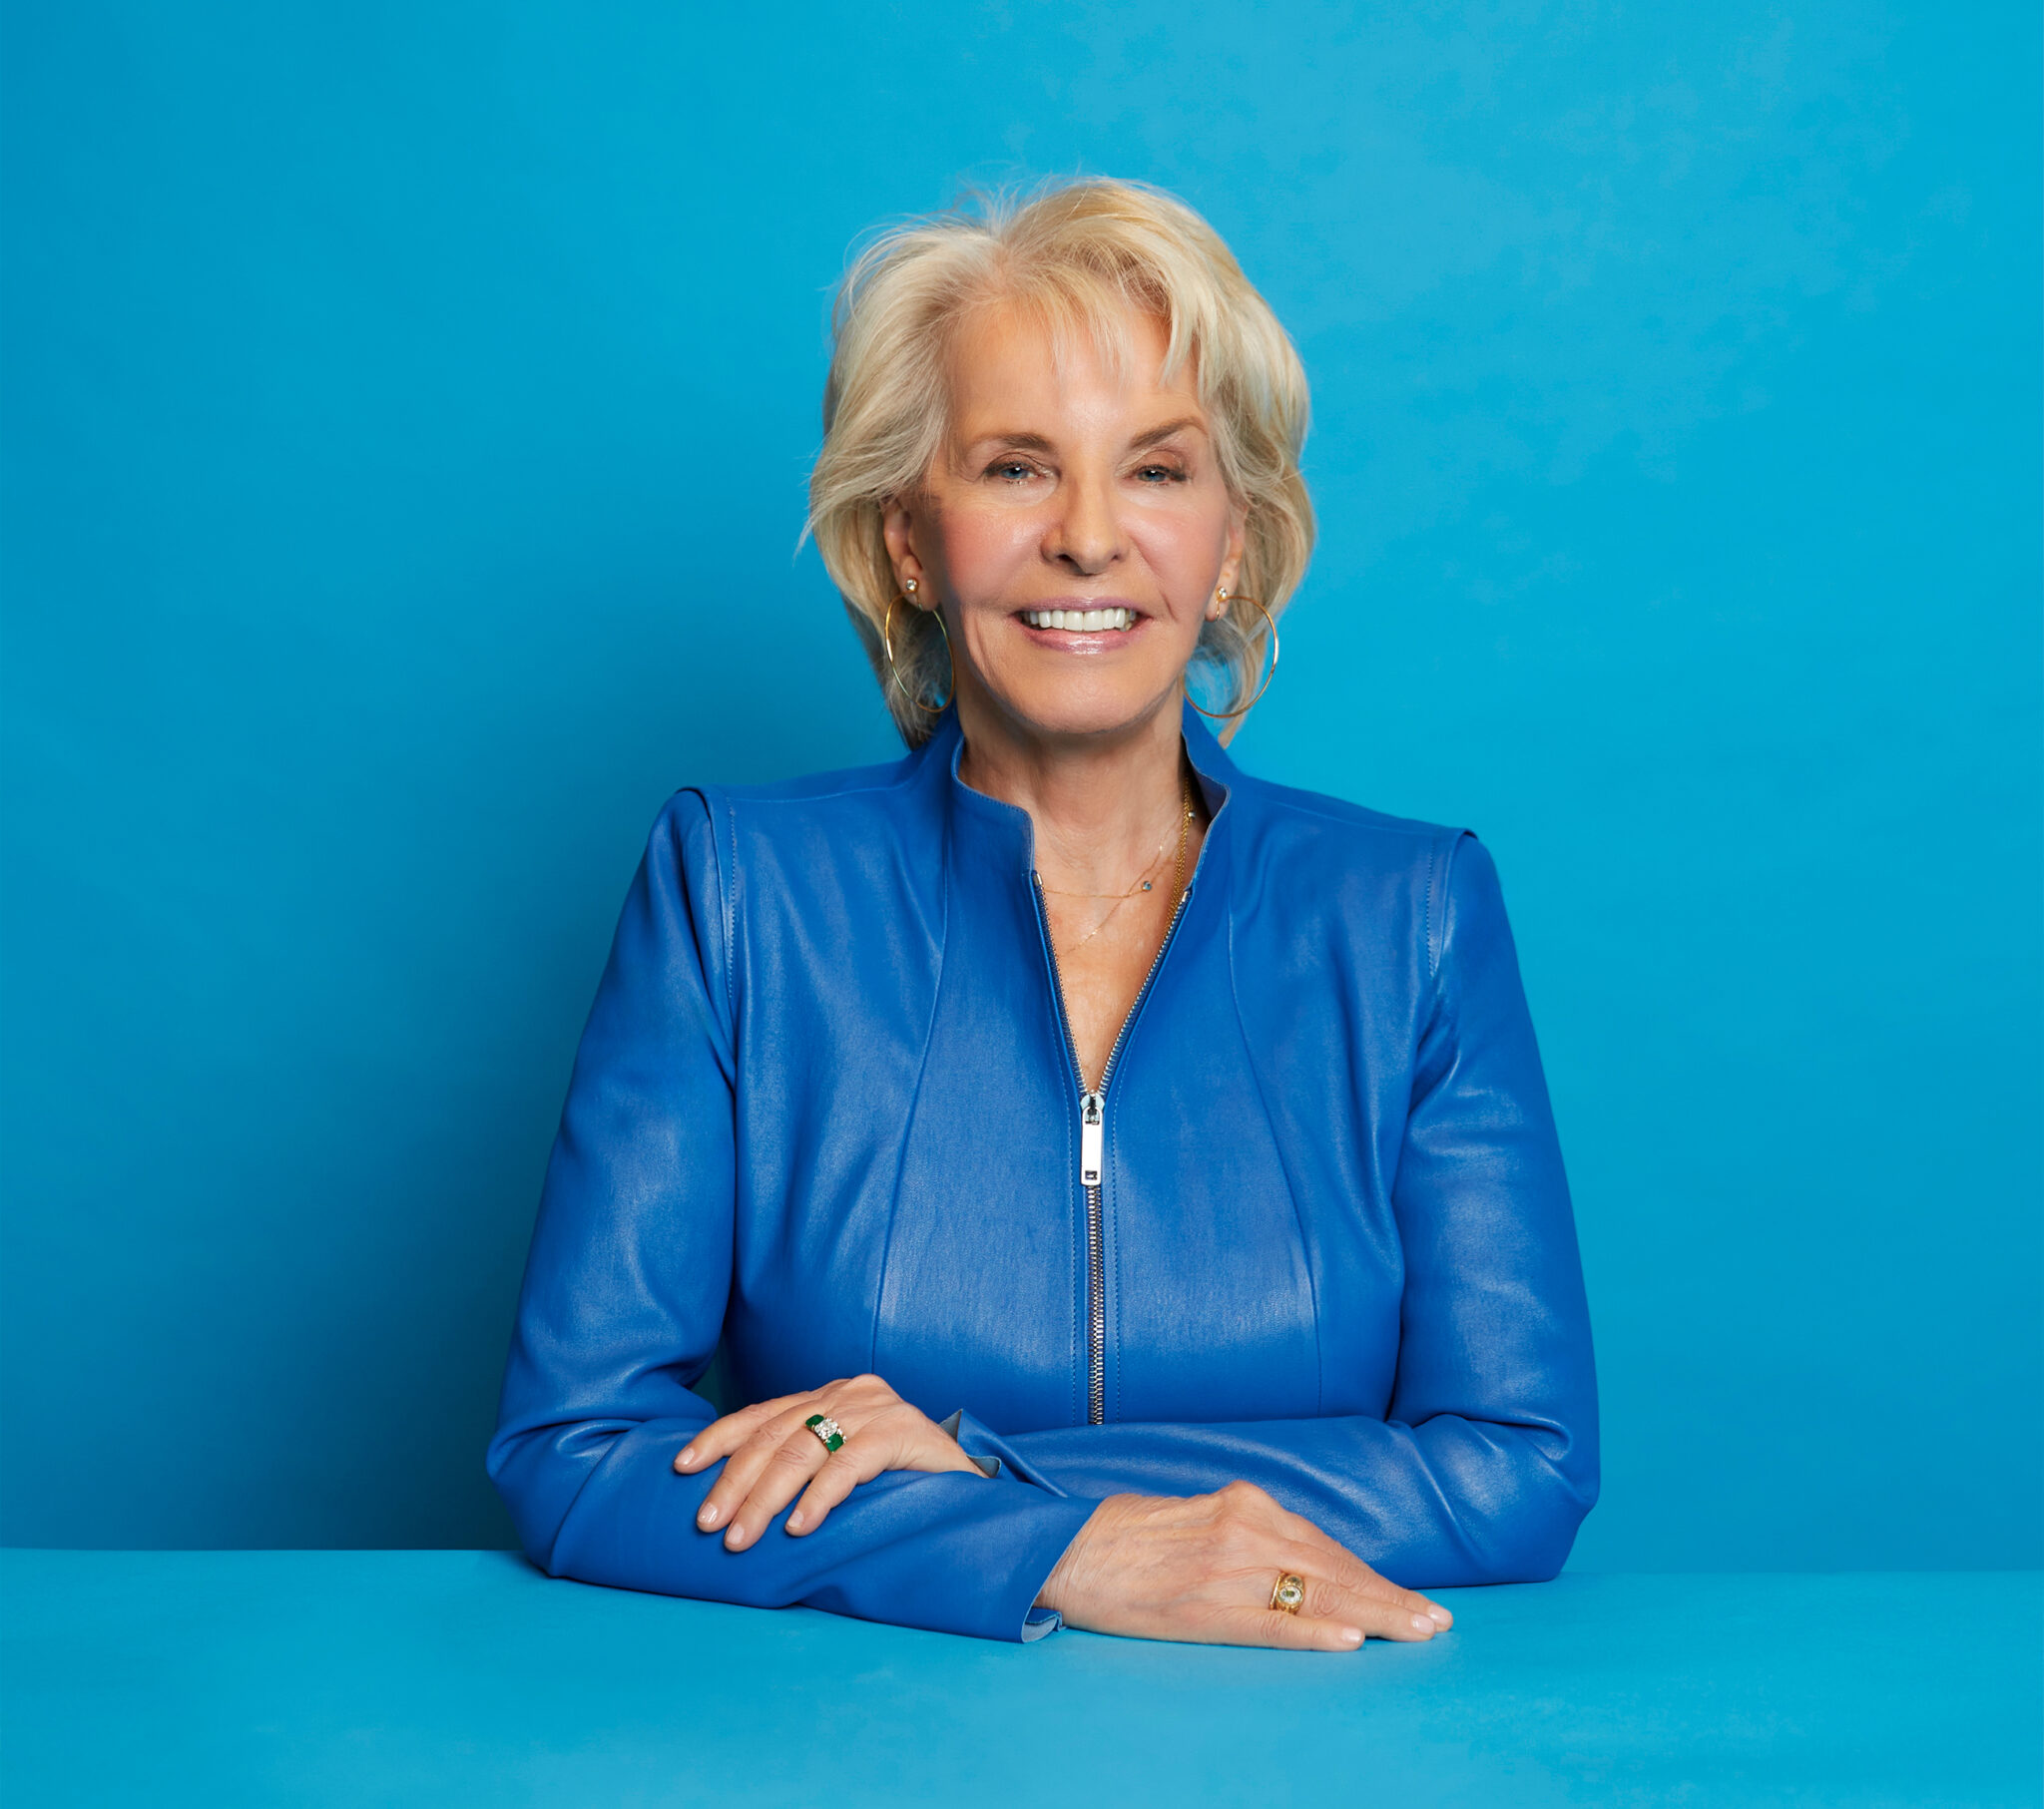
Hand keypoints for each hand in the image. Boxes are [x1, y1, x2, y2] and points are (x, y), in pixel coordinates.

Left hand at [671, 1374, 986, 1550]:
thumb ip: (804, 1467)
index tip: (682, 1467)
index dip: (719, 1439)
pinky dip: (819, 1498)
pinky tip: (799, 1526)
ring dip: (766, 1497)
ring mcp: (879, 1408)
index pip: (763, 1414)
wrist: (976, 1493)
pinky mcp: (905, 1431)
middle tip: (708, 1524)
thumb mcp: (844, 1469)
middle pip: (776, 1434)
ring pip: (805, 1448)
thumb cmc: (902, 1487)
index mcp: (830, 1396)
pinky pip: (850, 1464)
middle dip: (735, 1481)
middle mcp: (851, 1392)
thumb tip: (733, 1503)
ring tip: (742, 1537)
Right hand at [1033, 1480, 1453, 1650]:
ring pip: (1317, 1593)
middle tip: (1438, 1622)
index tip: (1414, 1598)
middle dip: (1390, 1597)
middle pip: (1333, 1569)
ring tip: (1417, 1633)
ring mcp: (1228, 1566)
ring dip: (1375, 1614)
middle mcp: (1245, 1527)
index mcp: (1246, 1505)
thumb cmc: (1135, 1537)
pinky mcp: (1204, 1606)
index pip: (1327, 1546)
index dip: (1374, 1576)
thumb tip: (1303, 1565)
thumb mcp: (1203, 1518)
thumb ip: (1253, 1535)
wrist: (1070, 1546)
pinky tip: (1349, 1643)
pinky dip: (1313, 1632)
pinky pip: (1270, 1622)